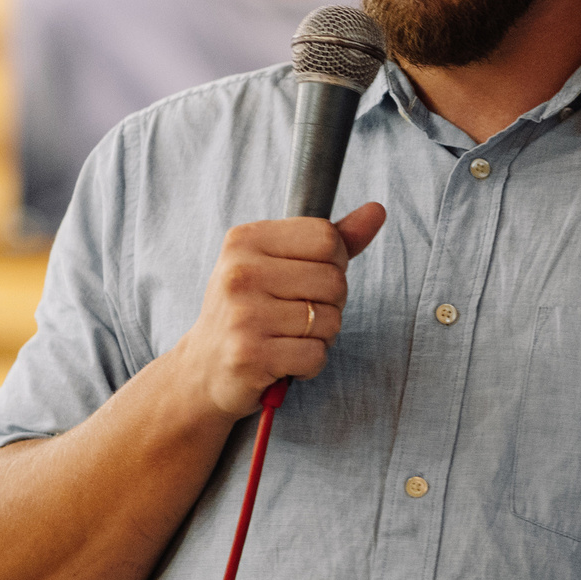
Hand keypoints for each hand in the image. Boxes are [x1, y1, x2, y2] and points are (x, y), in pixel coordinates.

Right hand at [167, 200, 386, 419]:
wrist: (204, 369)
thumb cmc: (251, 310)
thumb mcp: (281, 264)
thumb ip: (330, 241)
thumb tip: (377, 210)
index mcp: (245, 239)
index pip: (327, 238)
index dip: (334, 263)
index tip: (308, 279)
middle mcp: (239, 272)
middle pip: (334, 281)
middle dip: (330, 304)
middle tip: (296, 316)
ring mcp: (242, 314)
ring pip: (329, 321)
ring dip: (320, 337)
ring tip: (286, 338)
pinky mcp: (249, 356)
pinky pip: (316, 356)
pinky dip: (309, 365)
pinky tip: (282, 362)